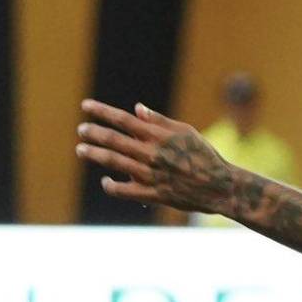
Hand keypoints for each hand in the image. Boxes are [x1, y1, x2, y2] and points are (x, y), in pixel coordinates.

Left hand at [76, 100, 237, 214]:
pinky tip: (106, 181)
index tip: (85, 106)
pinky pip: (124, 191)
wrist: (220, 187)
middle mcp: (151, 153)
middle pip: (113, 140)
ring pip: (113, 162)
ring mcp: (150, 175)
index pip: (123, 119)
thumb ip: (159, 121)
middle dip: (93, 133)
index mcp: (158, 136)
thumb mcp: (185, 132)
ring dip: (94, 155)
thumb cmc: (204, 156)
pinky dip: (110, 186)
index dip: (101, 112)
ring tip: (82, 150)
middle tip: (82, 130)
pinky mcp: (152, 194)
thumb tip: (136, 109)